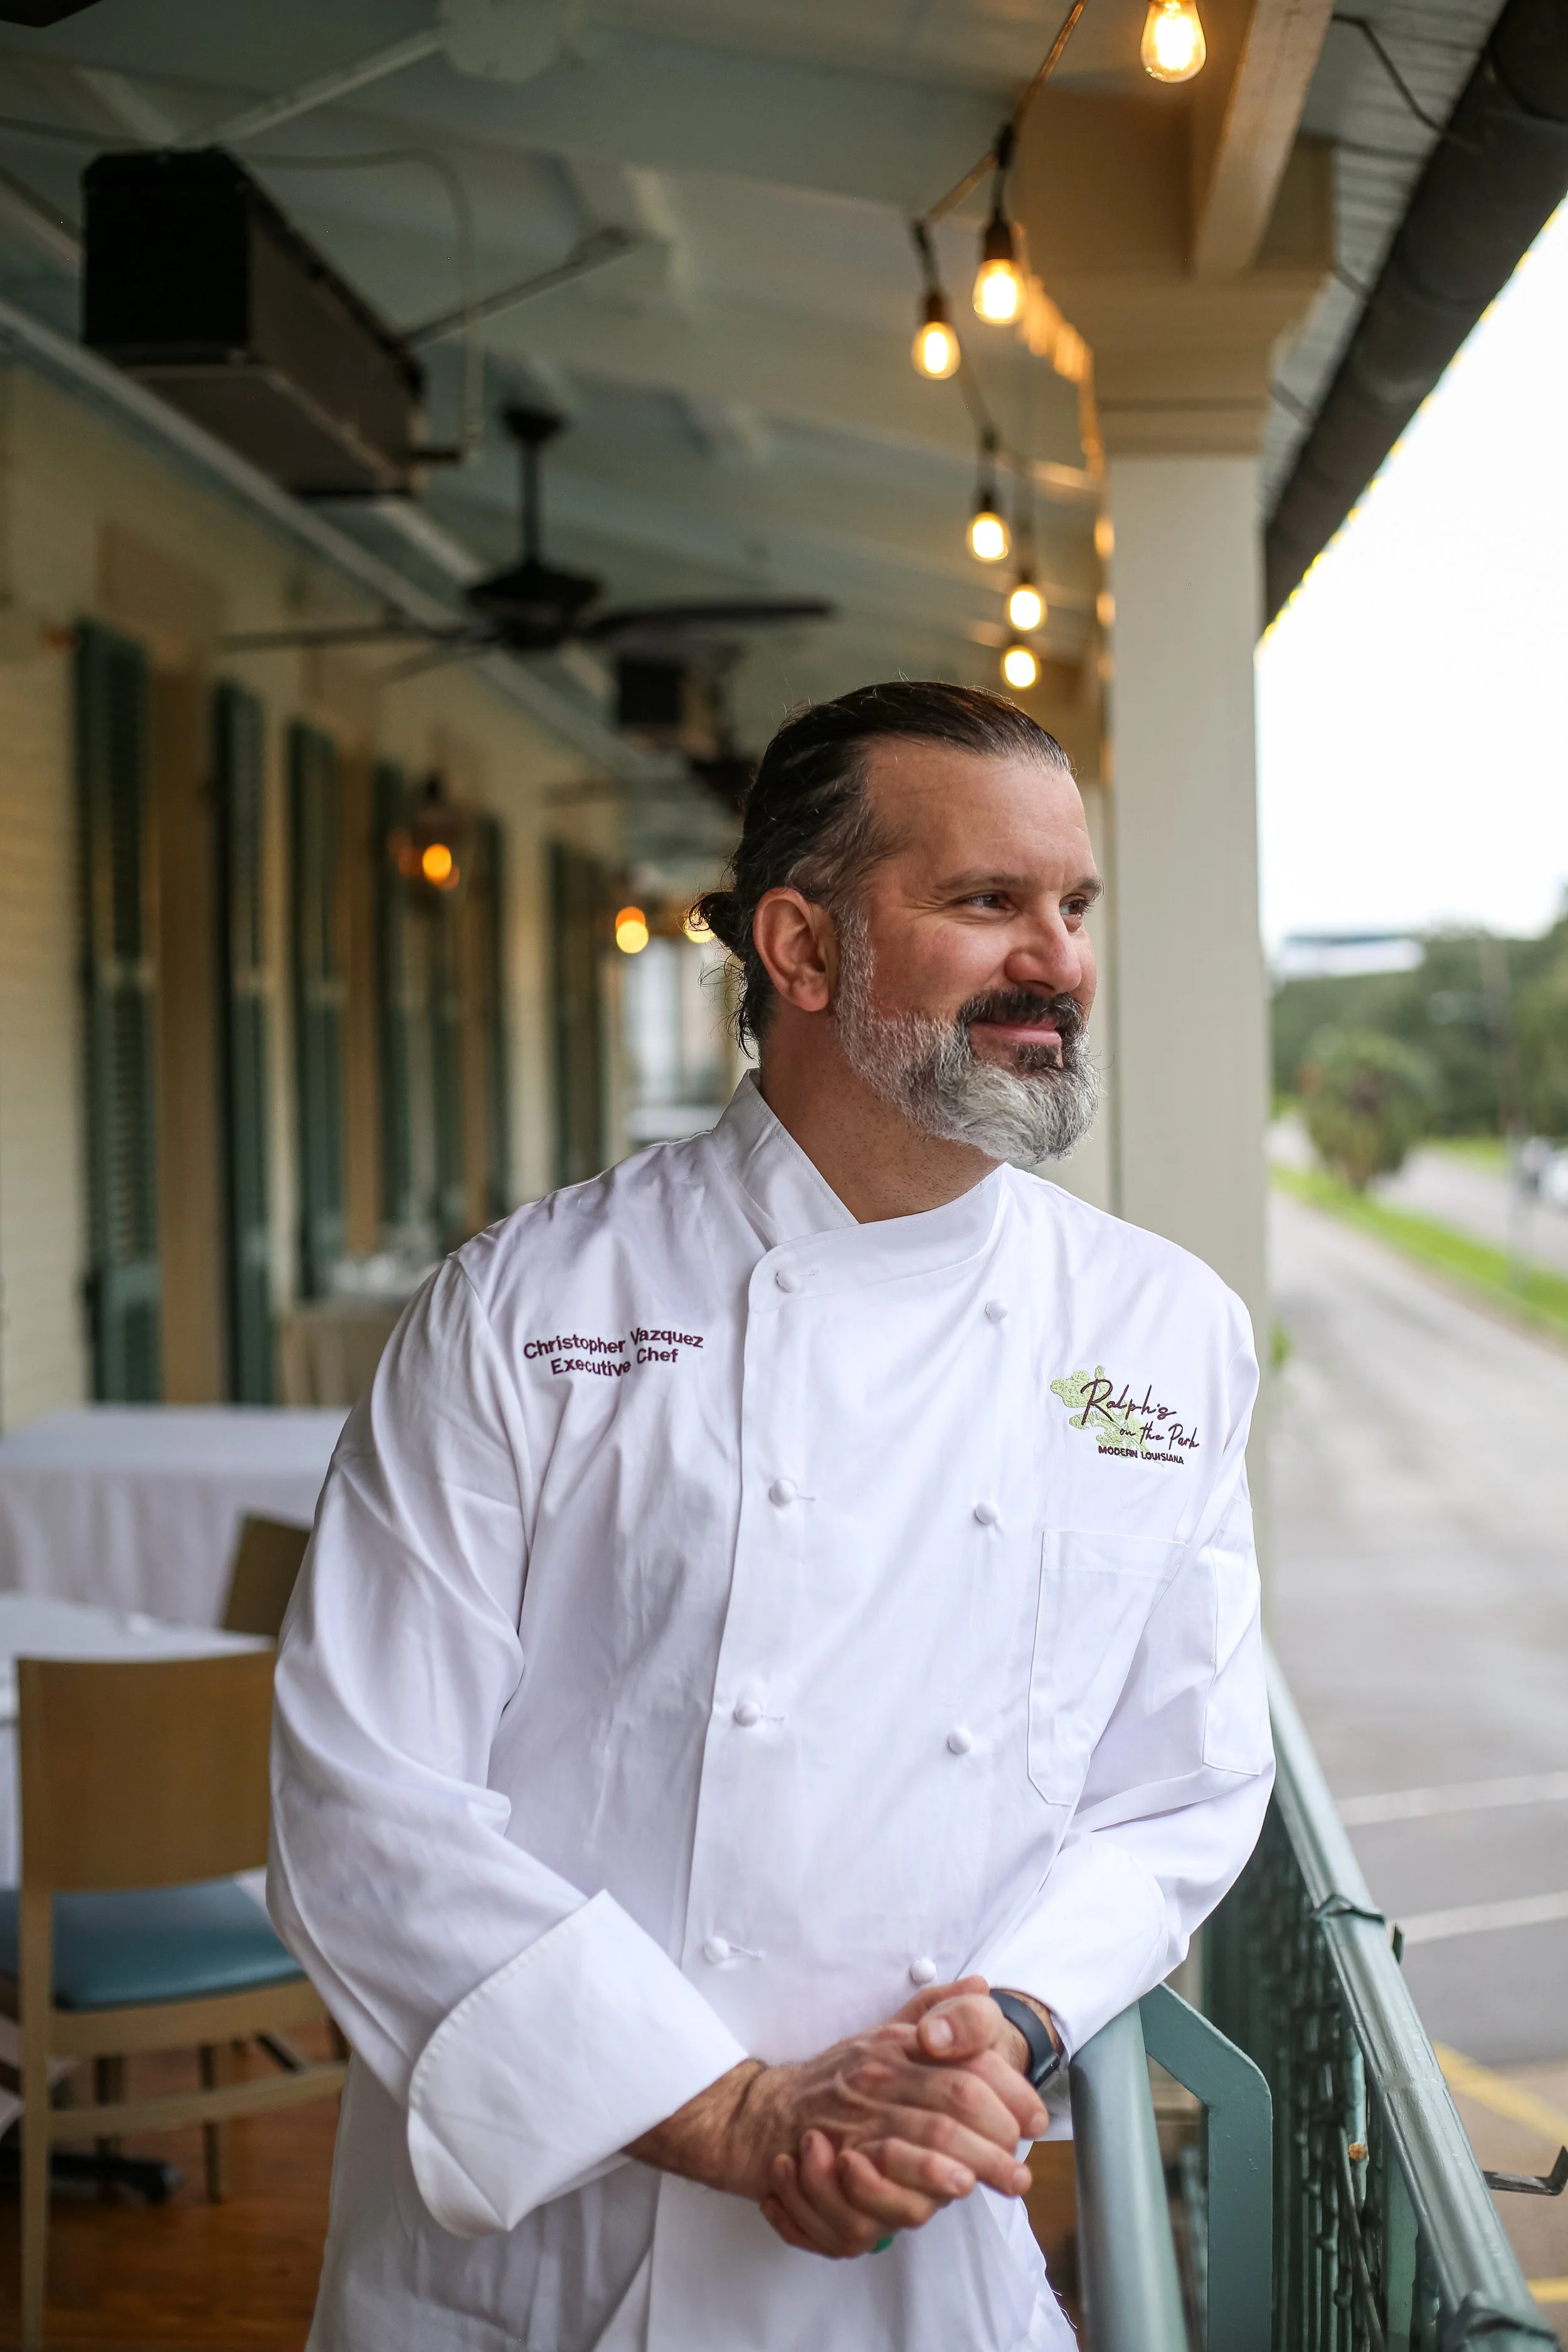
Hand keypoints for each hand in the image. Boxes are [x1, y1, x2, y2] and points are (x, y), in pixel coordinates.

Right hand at [766, 1980, 1058, 2258]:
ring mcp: (858, 2117)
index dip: (1010, 2091)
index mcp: (897, 2045)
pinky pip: (888, 2178)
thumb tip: (981, 1984)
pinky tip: (945, 2195)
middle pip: (955, 2098)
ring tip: (1001, 2182)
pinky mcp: (839, 2159)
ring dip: (971, 2161)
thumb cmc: (835, 2080)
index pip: (967, 2060)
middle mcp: (880, 2075)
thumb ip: (935, 2010)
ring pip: (927, 2136)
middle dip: (1000, 2134)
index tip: (1034, 2120)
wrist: (765, 2114)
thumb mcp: (884, 2034)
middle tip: (1023, 2168)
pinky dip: (921, 2187)